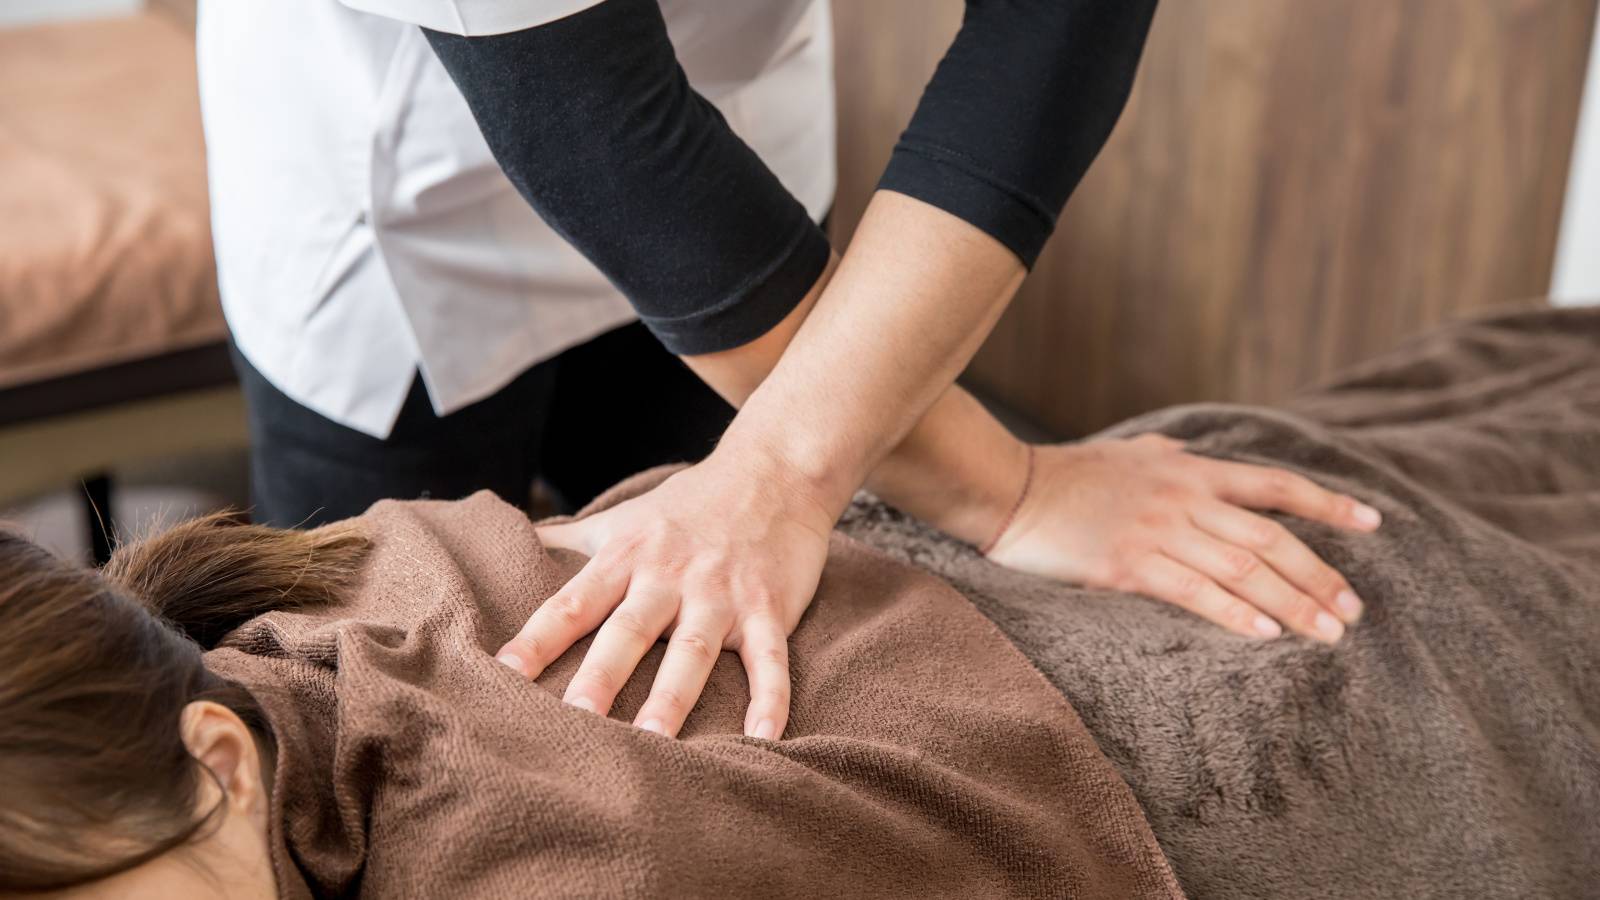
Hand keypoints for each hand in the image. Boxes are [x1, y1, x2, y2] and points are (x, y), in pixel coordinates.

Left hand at [495, 451, 834, 739]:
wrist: (774, 472)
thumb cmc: (689, 504)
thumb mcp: (622, 518)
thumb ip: (567, 541)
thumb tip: (503, 542)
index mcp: (628, 557)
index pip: (573, 601)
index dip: (538, 637)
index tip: (503, 673)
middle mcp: (671, 576)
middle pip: (629, 630)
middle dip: (601, 674)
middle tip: (575, 719)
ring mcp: (722, 594)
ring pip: (692, 652)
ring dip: (673, 699)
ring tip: (652, 745)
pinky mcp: (769, 608)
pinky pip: (769, 660)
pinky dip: (769, 700)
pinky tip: (761, 741)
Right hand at [987, 435, 1379, 642]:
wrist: (1008, 489)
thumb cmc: (1068, 474)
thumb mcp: (1132, 454)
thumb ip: (1170, 457)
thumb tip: (1192, 456)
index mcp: (1190, 471)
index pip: (1275, 485)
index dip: (1329, 504)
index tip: (1374, 524)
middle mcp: (1183, 498)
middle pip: (1271, 537)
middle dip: (1319, 575)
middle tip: (1354, 611)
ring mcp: (1157, 530)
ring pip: (1243, 569)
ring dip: (1291, 603)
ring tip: (1328, 634)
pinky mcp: (1126, 564)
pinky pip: (1193, 591)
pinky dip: (1234, 613)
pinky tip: (1265, 636)